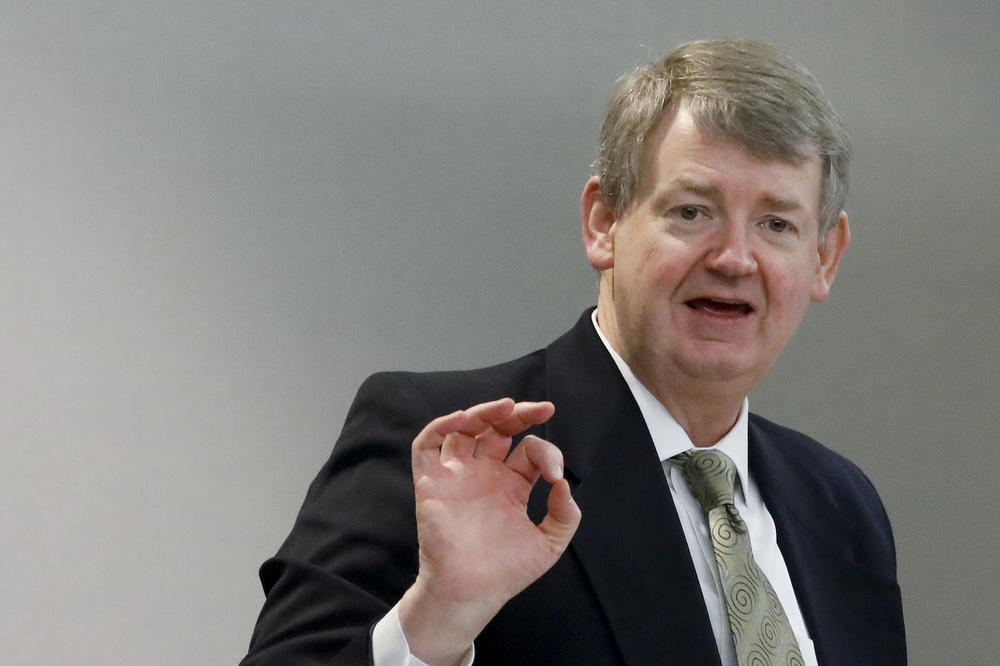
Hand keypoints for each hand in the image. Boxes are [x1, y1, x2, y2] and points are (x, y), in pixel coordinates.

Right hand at [398, 398, 580, 665]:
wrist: (471, 594)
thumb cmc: (507, 572)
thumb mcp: (550, 544)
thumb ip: (564, 514)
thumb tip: (563, 483)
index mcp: (512, 485)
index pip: (529, 451)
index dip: (546, 454)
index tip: (555, 475)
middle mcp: (484, 475)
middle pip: (498, 429)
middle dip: (519, 413)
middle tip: (541, 407)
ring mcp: (457, 476)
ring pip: (464, 429)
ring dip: (483, 412)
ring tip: (505, 406)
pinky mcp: (431, 482)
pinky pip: (427, 445)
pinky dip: (441, 426)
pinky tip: (463, 420)